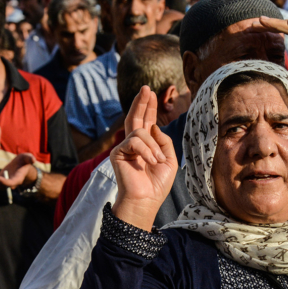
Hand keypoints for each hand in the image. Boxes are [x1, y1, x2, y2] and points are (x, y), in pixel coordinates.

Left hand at [0, 153, 36, 189]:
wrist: (22, 167)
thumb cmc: (24, 162)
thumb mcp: (27, 158)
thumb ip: (29, 158)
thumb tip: (33, 160)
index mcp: (17, 179)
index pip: (10, 183)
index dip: (4, 182)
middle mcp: (10, 183)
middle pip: (0, 186)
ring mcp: (5, 184)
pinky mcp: (0, 182)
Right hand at [111, 86, 178, 230]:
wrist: (146, 200)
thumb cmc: (157, 184)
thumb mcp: (169, 159)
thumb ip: (164, 141)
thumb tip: (154, 126)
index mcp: (146, 146)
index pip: (146, 122)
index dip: (149, 107)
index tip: (151, 93)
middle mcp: (134, 145)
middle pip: (136, 118)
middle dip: (142, 102)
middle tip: (146, 88)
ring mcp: (124, 148)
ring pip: (139, 131)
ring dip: (153, 146)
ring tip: (157, 161)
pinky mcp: (118, 153)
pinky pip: (134, 141)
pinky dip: (146, 151)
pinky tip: (150, 162)